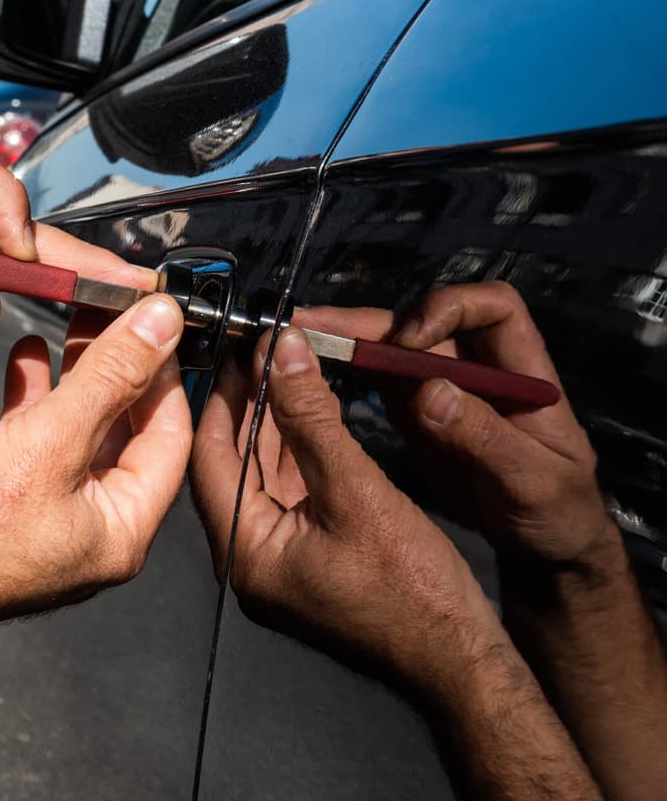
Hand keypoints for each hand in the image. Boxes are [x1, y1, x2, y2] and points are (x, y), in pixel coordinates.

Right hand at [0, 296, 190, 642]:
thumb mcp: (46, 441)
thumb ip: (108, 379)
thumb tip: (159, 328)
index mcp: (121, 531)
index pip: (169, 438)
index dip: (166, 373)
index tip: (158, 323)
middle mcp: (90, 530)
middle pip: (125, 432)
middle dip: (121, 367)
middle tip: (117, 312)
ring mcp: (45, 517)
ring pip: (78, 432)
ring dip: (78, 376)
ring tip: (77, 322)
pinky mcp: (4, 504)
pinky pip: (35, 442)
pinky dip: (34, 398)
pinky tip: (25, 359)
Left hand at [191, 328, 505, 690]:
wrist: (461, 659)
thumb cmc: (413, 591)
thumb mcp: (357, 490)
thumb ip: (313, 419)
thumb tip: (282, 353)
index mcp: (243, 552)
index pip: (210, 457)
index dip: (222, 397)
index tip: (236, 349)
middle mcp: (248, 559)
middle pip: (232, 464)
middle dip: (247, 404)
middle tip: (259, 350)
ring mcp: (277, 561)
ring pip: (262, 476)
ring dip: (273, 423)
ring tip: (282, 367)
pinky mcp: (306, 560)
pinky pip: (289, 494)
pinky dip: (297, 452)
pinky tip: (308, 412)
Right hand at [298, 282, 613, 567]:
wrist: (547, 545)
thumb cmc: (558, 510)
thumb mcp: (532, 481)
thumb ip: (485, 437)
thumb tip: (429, 392)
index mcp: (523, 370)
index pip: (492, 307)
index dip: (449, 309)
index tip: (411, 340)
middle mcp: (479, 367)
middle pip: (424, 322)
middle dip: (370, 321)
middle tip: (311, 324)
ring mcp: (444, 386)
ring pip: (393, 347)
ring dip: (346, 341)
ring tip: (293, 340)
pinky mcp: (417, 410)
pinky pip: (378, 379)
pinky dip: (344, 371)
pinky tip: (304, 373)